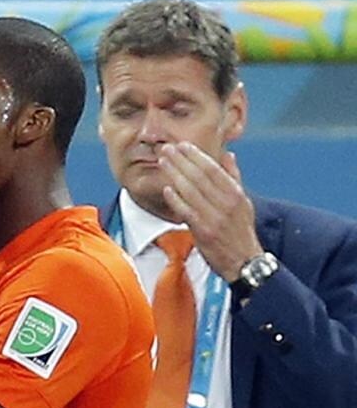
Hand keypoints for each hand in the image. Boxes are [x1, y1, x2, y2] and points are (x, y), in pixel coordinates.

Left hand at [159, 142, 264, 280]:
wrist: (244, 262)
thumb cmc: (240, 231)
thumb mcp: (243, 202)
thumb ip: (234, 178)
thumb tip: (228, 155)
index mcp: (235, 193)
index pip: (213, 169)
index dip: (196, 156)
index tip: (182, 145)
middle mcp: (227, 203)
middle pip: (200, 176)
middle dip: (182, 160)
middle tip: (167, 148)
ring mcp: (215, 217)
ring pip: (192, 191)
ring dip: (175, 174)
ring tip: (163, 162)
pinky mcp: (205, 232)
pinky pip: (187, 212)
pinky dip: (176, 199)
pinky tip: (166, 189)